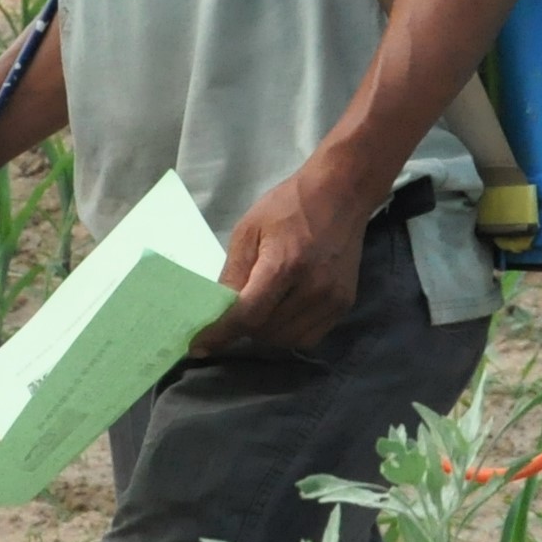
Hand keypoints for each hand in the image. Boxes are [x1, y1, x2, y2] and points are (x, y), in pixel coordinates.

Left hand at [190, 163, 374, 355]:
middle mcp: (313, 288)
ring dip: (264, 334)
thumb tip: (217, 310)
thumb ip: (233, 273)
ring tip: (256, 310)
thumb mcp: (248, 230)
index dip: (220, 333)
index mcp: (285, 264)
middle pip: (266, 331)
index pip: (248, 314)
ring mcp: (333, 300)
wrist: (340, 194)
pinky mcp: (345, 305)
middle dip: (241, 329)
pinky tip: (279, 312)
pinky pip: (309, 337)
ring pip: (287, 340)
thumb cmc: (288, 206)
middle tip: (230, 314)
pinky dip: (288, 334)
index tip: (197, 347)